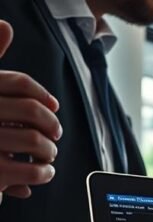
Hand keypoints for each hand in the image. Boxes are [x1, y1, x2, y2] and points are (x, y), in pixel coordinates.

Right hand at [0, 19, 60, 201]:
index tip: (54, 105)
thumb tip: (5, 26)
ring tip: (47, 155)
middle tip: (55, 134)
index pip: (17, 82)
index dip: (42, 94)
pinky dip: (45, 172)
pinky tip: (42, 172)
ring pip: (36, 141)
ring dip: (49, 151)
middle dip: (50, 124)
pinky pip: (34, 170)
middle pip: (31, 112)